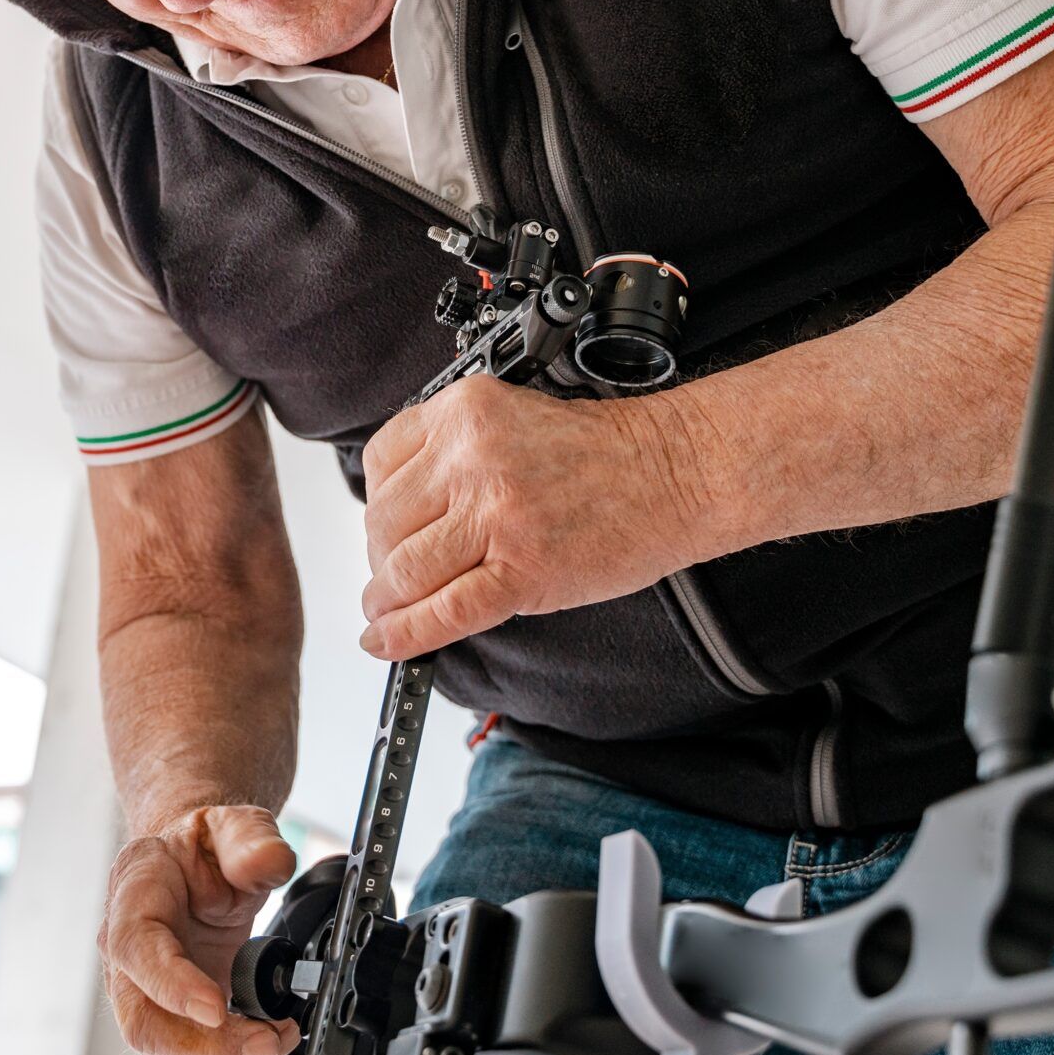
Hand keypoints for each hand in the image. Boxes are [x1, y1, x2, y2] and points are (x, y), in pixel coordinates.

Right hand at [99, 804, 300, 1054]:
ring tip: (272, 1043)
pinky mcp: (164, 1020)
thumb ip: (252, 841)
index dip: (171, 986)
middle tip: (265, 1039)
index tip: (217, 1006)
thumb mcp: (235, 827)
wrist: (196, 868)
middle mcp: (126, 952)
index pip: (134, 949)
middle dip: (207, 1046)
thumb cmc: (205, 850)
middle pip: (141, 1022)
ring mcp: (140, 993)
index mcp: (135, 895)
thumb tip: (267, 862)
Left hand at [359, 379, 708, 660]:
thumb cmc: (605, 453)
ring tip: (388, 611)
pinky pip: (443, 611)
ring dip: (387, 600)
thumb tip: (399, 515)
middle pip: (384, 523)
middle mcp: (471, 459)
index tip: (384, 527)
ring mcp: (496, 516)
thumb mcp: (512, 419)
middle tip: (391, 576)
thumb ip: (452, 454)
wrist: (678, 472)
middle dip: (381, 558)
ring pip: (405, 571)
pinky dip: (407, 634)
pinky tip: (389, 642)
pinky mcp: (522, 570)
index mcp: (464, 412)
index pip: (379, 464)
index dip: (375, 505)